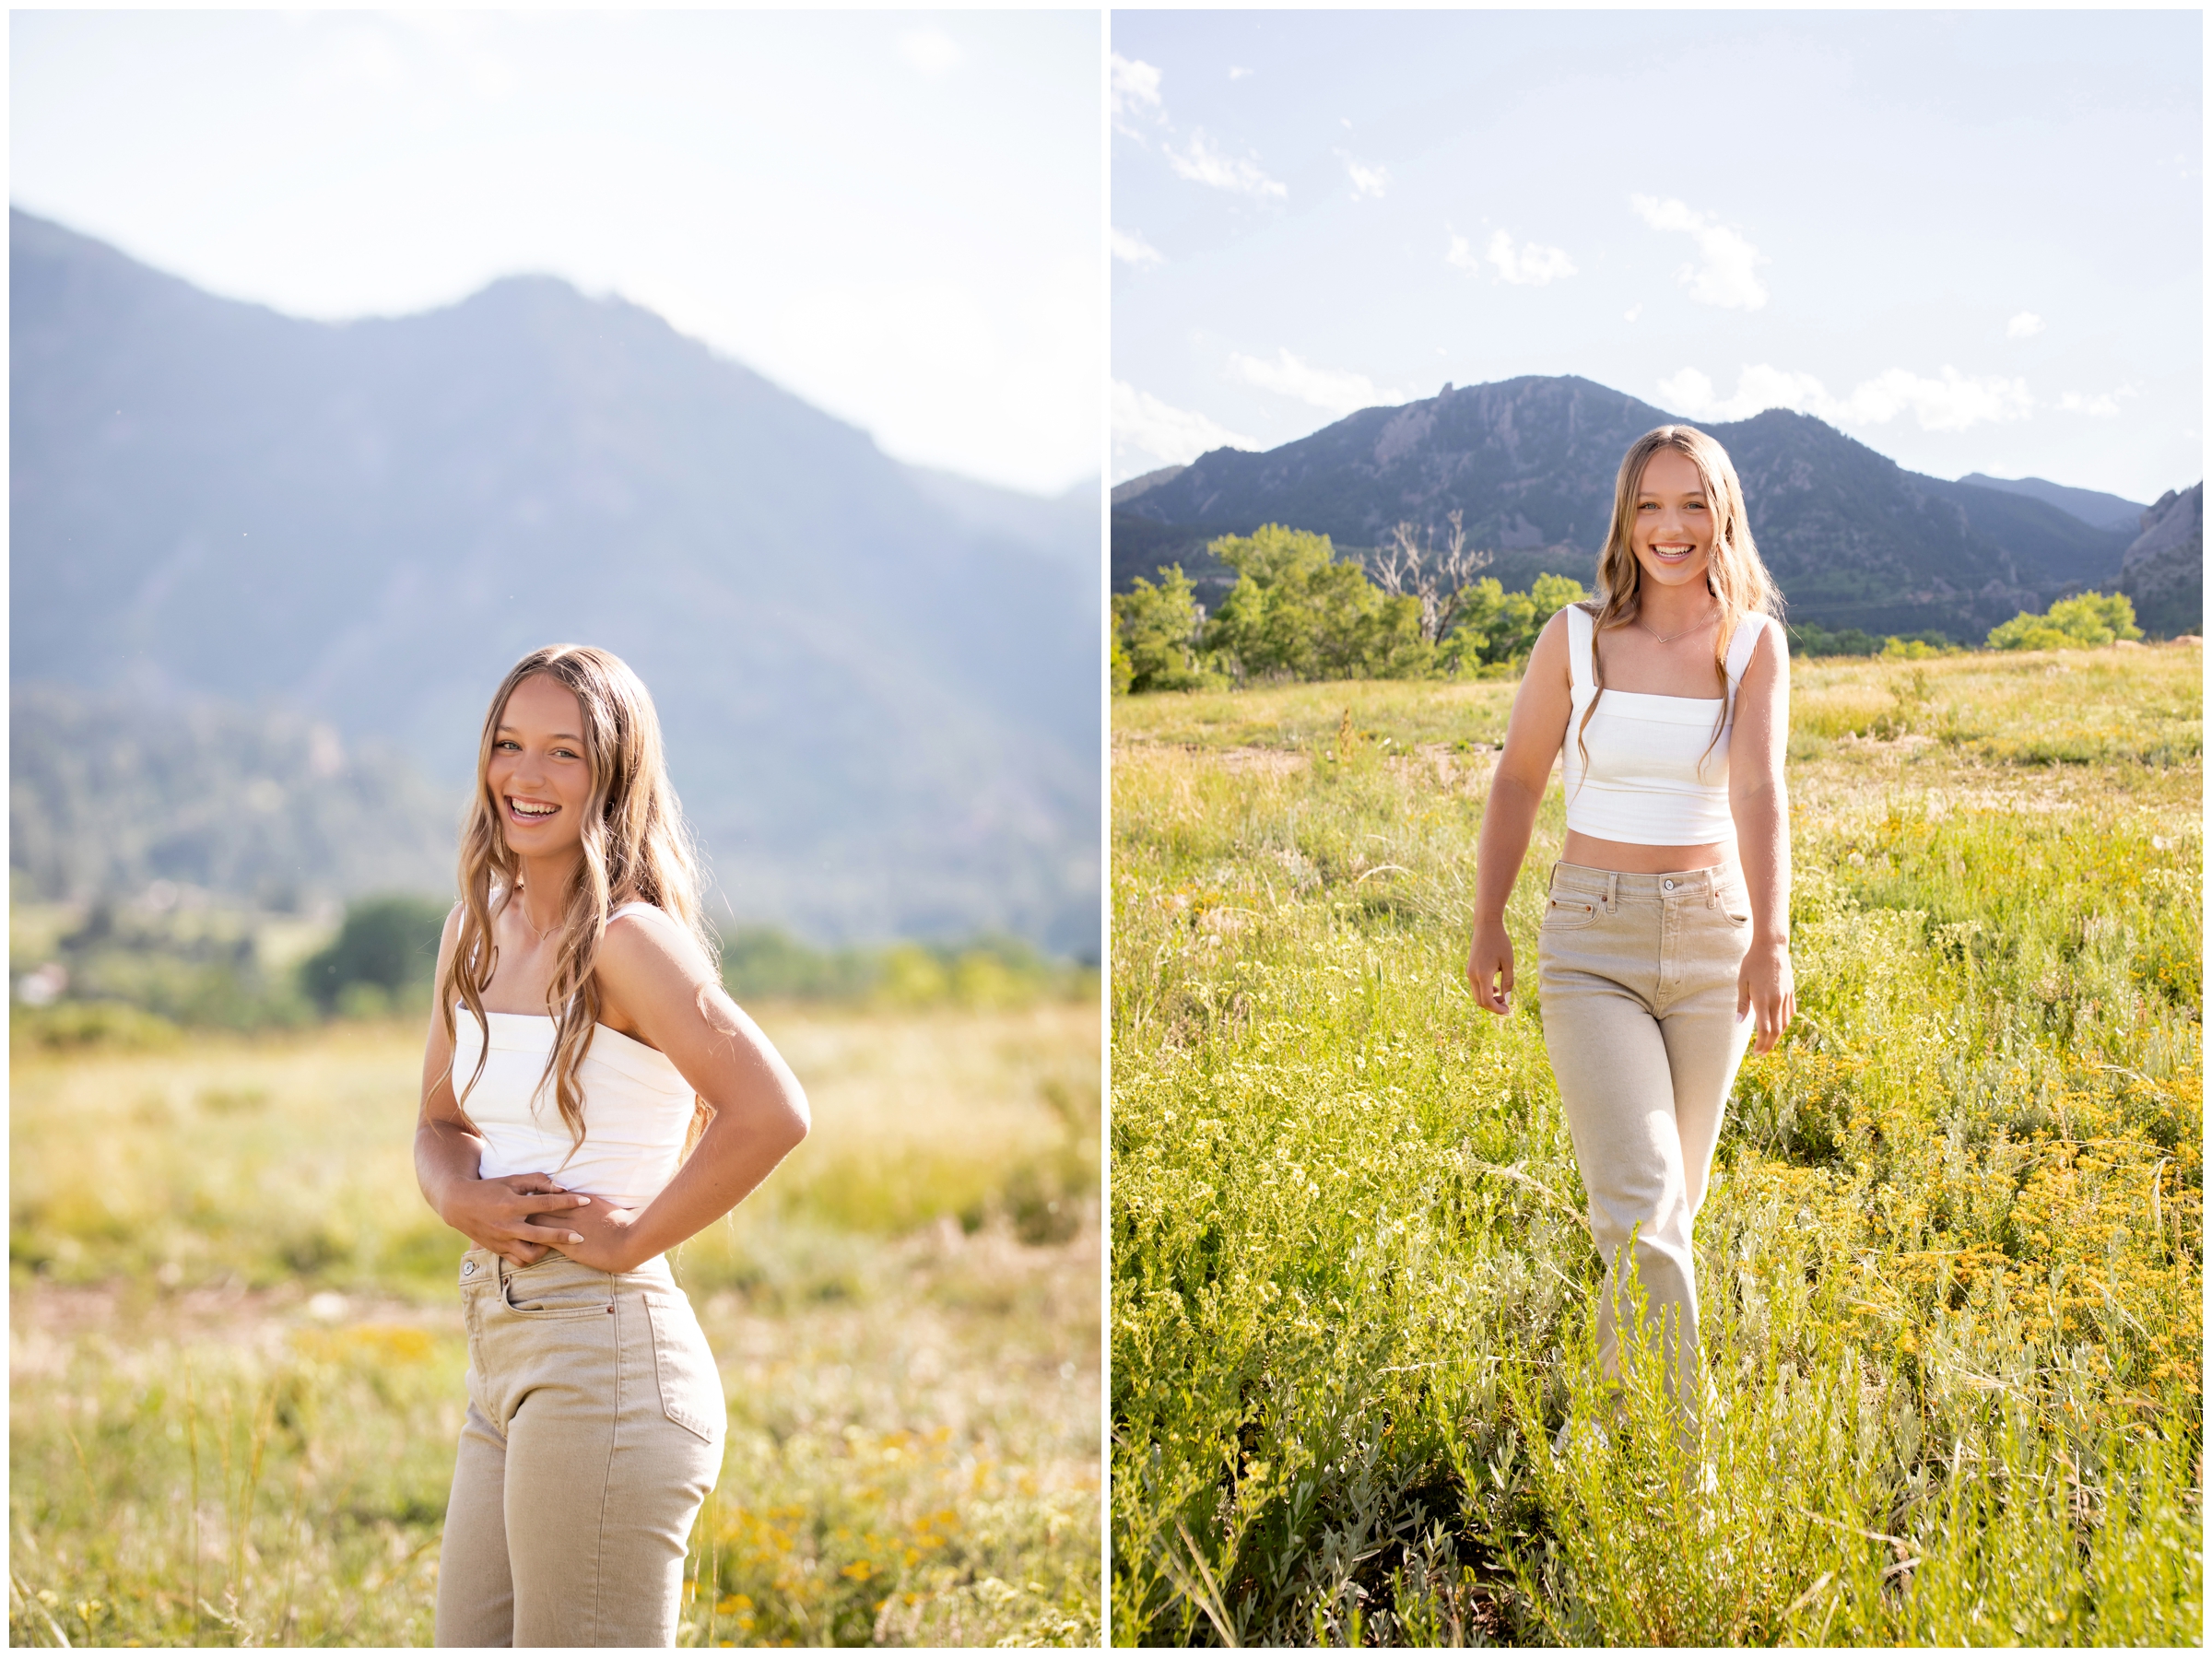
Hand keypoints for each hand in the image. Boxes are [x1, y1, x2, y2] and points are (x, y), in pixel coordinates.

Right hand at [441, 1172, 592, 1267]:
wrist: (459, 1205)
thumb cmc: (491, 1188)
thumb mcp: (512, 1180)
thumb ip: (538, 1181)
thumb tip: (562, 1188)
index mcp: (512, 1205)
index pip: (546, 1203)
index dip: (568, 1202)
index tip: (586, 1201)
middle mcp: (507, 1225)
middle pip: (542, 1234)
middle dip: (564, 1236)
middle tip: (582, 1236)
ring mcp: (501, 1240)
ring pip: (530, 1254)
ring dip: (546, 1250)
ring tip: (557, 1243)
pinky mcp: (497, 1250)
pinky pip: (519, 1260)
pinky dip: (531, 1257)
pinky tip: (541, 1248)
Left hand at [528, 1195, 643, 1273]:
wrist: (630, 1241)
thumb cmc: (624, 1225)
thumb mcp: (606, 1208)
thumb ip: (590, 1204)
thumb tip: (582, 1203)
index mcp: (583, 1200)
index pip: (554, 1194)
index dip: (541, 1197)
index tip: (531, 1200)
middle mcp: (573, 1210)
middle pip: (541, 1203)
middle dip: (529, 1207)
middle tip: (517, 1211)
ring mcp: (569, 1226)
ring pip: (538, 1219)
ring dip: (527, 1223)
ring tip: (517, 1226)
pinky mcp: (566, 1243)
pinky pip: (543, 1239)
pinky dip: (533, 1240)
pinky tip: (525, 1243)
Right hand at [1466, 919, 1514, 1015]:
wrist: (1486, 926)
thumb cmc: (1500, 943)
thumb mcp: (1508, 963)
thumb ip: (1508, 982)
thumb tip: (1507, 999)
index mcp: (1483, 974)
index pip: (1487, 1000)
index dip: (1497, 1009)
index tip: (1508, 1011)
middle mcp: (1473, 975)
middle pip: (1480, 1001)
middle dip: (1493, 1007)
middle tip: (1507, 1006)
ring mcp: (1469, 972)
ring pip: (1477, 995)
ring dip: (1489, 999)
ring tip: (1503, 997)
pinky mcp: (1470, 970)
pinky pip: (1476, 987)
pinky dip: (1485, 992)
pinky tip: (1496, 988)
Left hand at [1737, 937, 1795, 1054]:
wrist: (1772, 947)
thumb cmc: (1752, 963)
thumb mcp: (1742, 982)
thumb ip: (1742, 1003)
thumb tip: (1739, 1022)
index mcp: (1763, 1000)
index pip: (1764, 1029)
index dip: (1761, 1043)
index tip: (1756, 1052)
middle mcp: (1777, 1001)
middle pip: (1776, 1030)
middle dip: (1769, 1044)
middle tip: (1762, 1053)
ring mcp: (1786, 996)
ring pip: (1785, 1023)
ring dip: (1778, 1035)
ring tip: (1769, 1041)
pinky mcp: (1791, 991)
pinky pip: (1790, 1012)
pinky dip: (1785, 1022)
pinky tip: (1779, 1025)